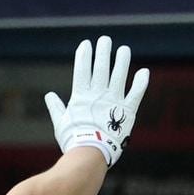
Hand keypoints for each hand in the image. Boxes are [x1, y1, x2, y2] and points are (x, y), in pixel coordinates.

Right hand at [44, 36, 149, 166]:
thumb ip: (56, 108)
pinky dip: (141, 83)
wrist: (90, 154)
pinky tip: (144, 72)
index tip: (86, 44)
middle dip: (103, 52)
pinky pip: (136, 94)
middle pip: (101, 68)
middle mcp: (98, 95)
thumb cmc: (73, 141)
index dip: (84, 55)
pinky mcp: (127, 112)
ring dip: (122, 61)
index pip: (82, 69)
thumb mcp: (61, 123)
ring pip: (119, 76)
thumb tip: (49, 96)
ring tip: (124, 49)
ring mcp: (113, 102)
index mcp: (81, 96)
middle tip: (105, 40)